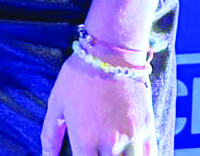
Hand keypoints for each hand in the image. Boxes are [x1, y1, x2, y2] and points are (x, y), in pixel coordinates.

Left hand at [40, 53, 154, 155]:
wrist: (111, 53)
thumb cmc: (78, 76)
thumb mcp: (57, 102)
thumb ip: (50, 134)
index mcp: (84, 138)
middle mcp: (109, 143)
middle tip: (97, 151)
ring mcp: (132, 138)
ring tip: (112, 152)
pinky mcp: (149, 131)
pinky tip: (130, 154)